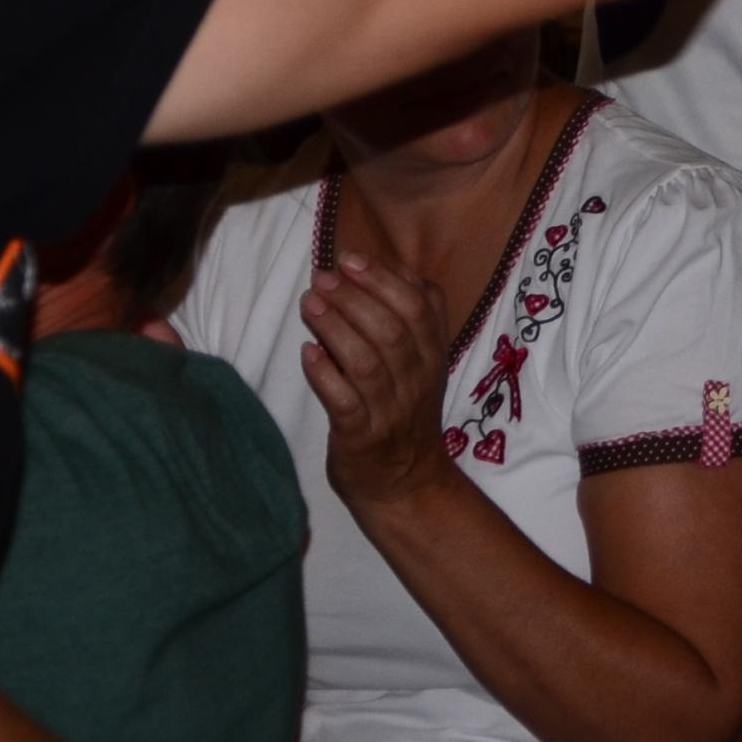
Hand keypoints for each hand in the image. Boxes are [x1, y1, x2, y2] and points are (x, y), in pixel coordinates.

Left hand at [298, 256, 455, 515]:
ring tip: (309, 304)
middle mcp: (418, 379)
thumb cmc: (405, 413)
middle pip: (392, 330)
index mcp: (434, 356)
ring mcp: (391, 409)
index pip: (419, 307)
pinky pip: (346, 402)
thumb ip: (411, 319)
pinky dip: (326, 376)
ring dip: (336, 328)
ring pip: (368, 361)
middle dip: (354, 297)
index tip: (349, 259)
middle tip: (321, 278)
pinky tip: (308, 355)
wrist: (405, 482)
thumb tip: (383, 271)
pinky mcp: (362, 437)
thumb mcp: (423, 363)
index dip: (384, 279)